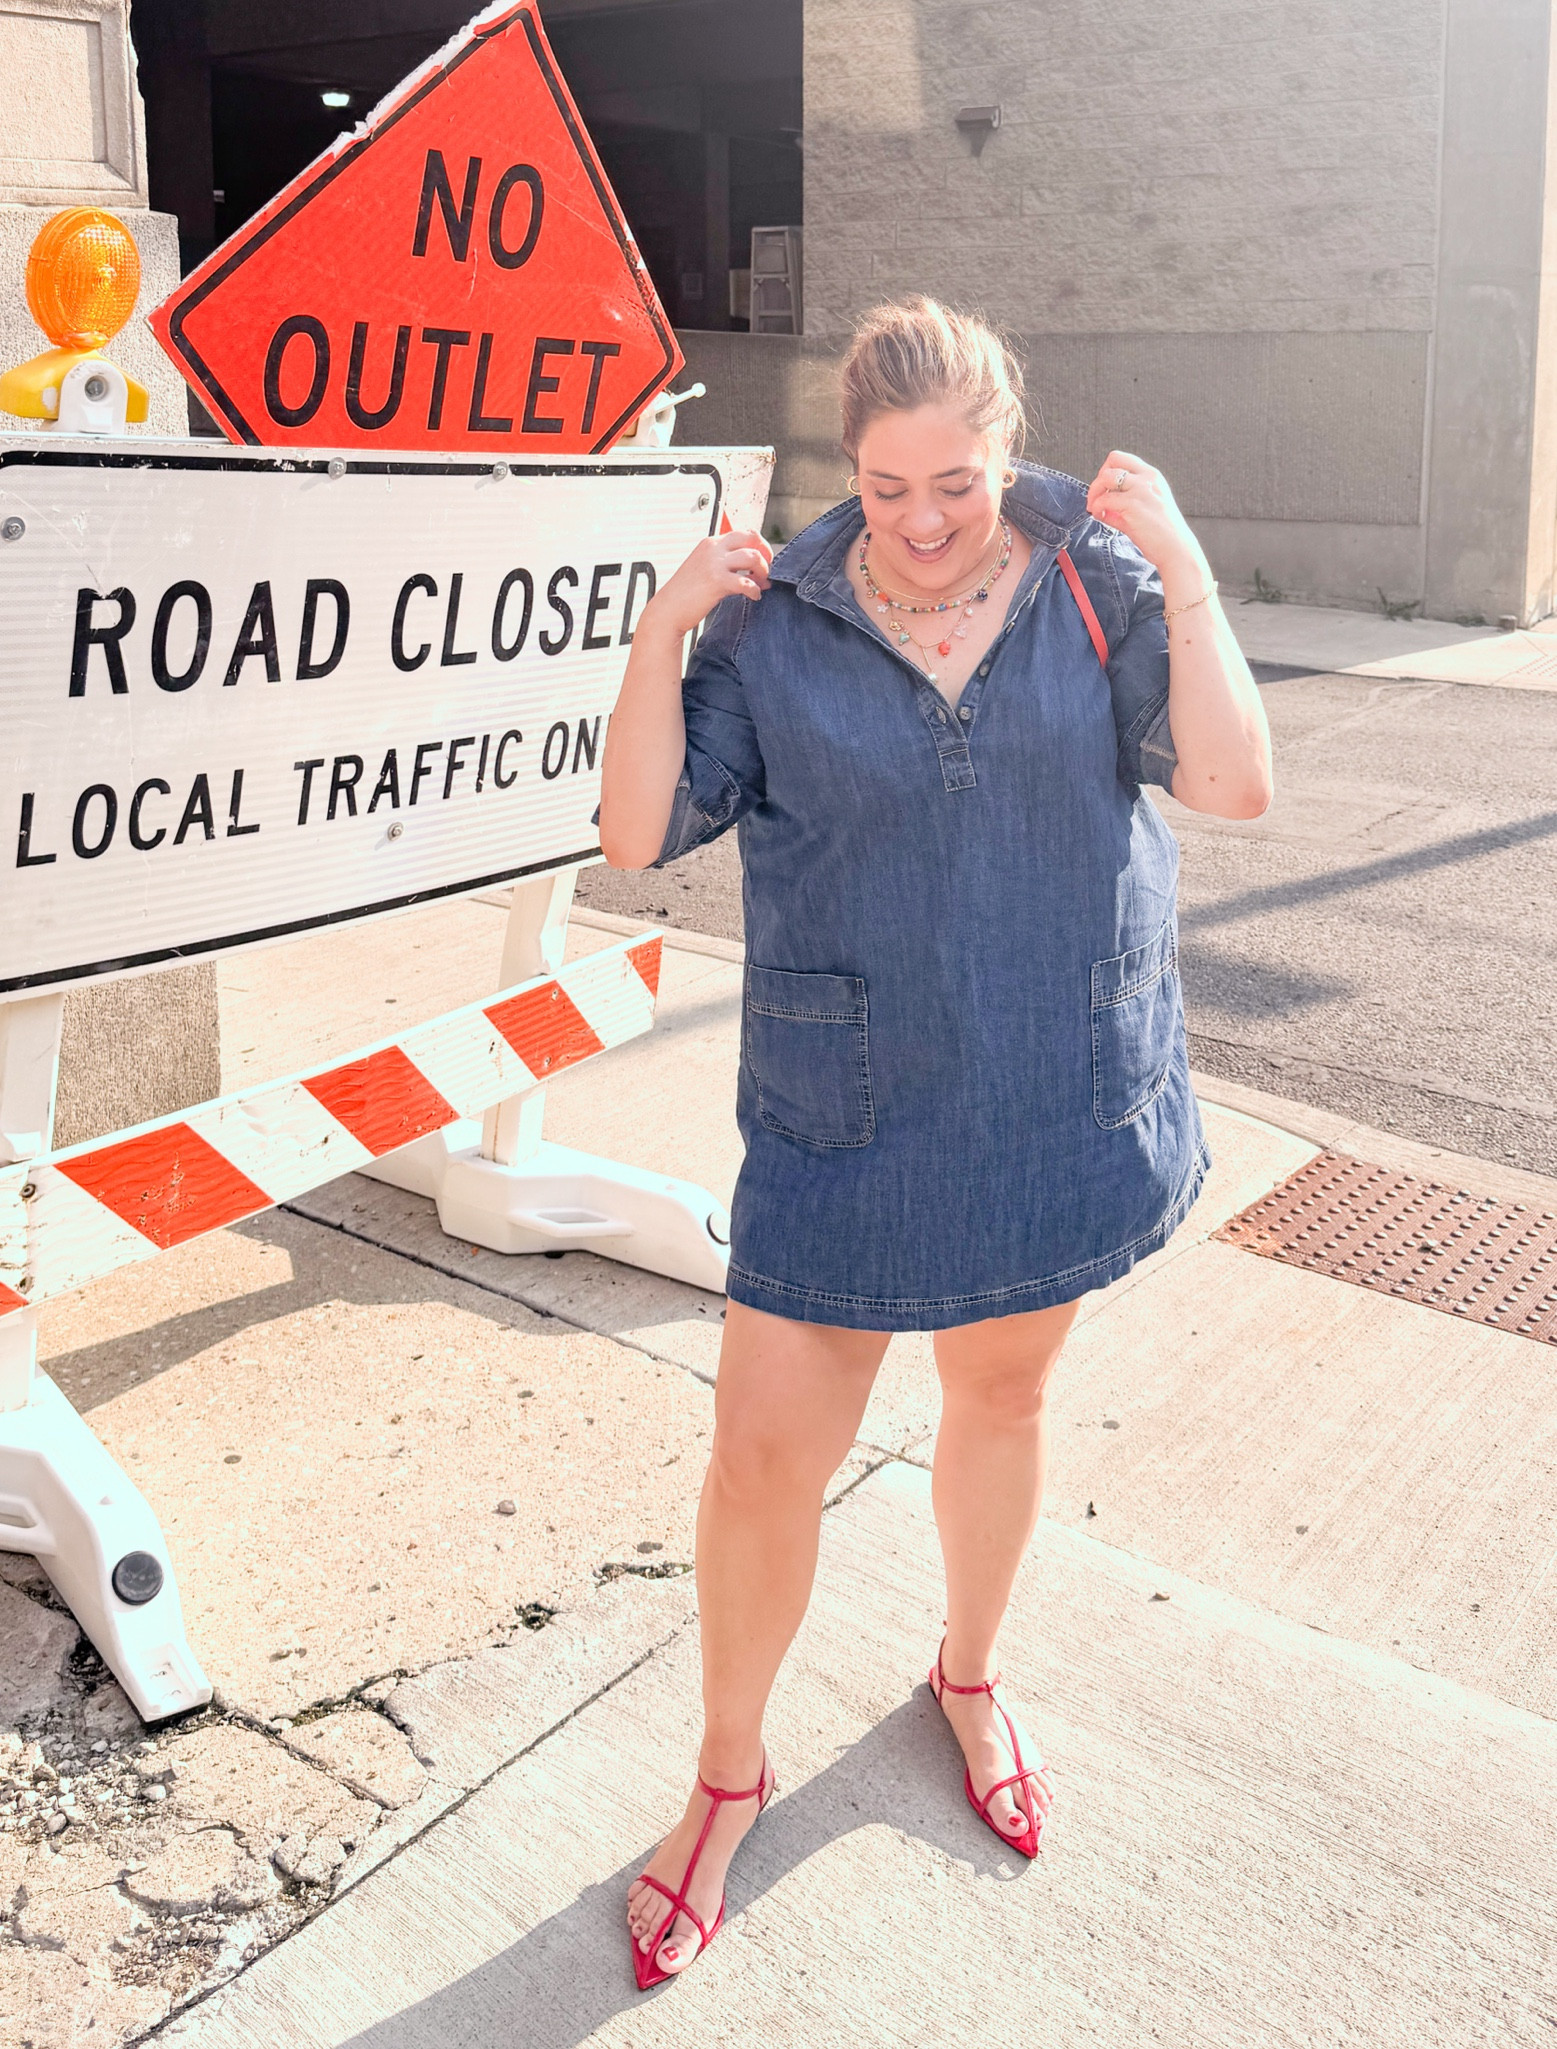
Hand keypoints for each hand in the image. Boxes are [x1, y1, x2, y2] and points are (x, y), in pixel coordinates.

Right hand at [641, 527, 772, 638]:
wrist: (668, 610)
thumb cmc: (686, 593)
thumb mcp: (704, 567)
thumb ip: (724, 562)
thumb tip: (752, 567)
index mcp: (710, 543)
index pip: (744, 533)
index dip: (760, 546)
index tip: (764, 560)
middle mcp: (713, 549)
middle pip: (752, 538)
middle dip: (766, 554)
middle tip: (767, 571)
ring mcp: (715, 564)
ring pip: (754, 557)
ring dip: (763, 572)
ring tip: (761, 585)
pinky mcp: (717, 581)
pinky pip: (747, 582)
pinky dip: (755, 590)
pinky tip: (754, 597)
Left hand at [1085, 451, 1207, 594]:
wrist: (1177, 550)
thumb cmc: (1163, 535)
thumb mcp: (1146, 510)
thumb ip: (1123, 505)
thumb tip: (1100, 508)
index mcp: (1152, 476)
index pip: (1122, 458)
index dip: (1107, 471)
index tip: (1105, 490)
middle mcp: (1147, 478)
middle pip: (1112, 460)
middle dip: (1099, 478)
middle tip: (1096, 499)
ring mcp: (1141, 489)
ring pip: (1105, 477)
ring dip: (1094, 492)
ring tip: (1095, 508)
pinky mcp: (1133, 505)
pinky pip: (1104, 500)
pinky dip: (1096, 508)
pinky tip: (1100, 517)